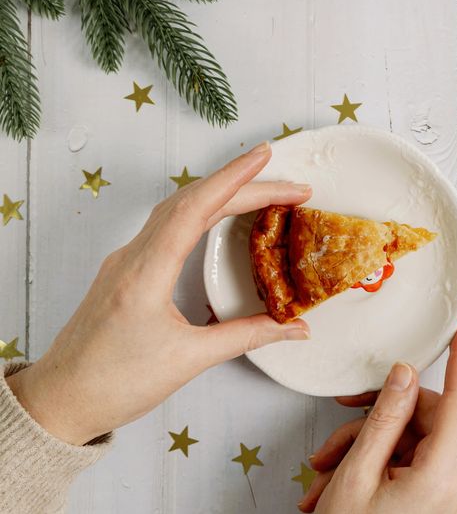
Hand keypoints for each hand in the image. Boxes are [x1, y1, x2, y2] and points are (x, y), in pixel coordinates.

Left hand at [7, 143, 312, 444]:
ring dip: (221, 193)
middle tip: (289, 185)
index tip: (264, 157)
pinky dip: (200, 211)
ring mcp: (125, 261)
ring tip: (262, 190)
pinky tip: (219, 215)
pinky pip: (166, 226)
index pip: (194, 210)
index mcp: (144, 274)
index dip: (234, 179)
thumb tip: (294, 328)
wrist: (60, 401)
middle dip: (242, 185)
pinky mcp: (125, 271)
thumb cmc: (113, 384)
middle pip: (190, 202)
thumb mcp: (189, 361)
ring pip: (176, 210)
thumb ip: (247, 337)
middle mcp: (131, 258)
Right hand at [299, 316, 456, 513]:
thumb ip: (383, 419)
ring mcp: (443, 492)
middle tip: (330, 443)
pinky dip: (368, 466)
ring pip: (404, 441)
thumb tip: (404, 375)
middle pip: (420, 420)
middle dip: (371, 423)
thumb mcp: (357, 474)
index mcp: (440, 475)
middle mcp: (451, 483)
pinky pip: (403, 462)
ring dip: (359, 450)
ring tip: (321, 475)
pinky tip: (331, 485)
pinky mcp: (431, 499)